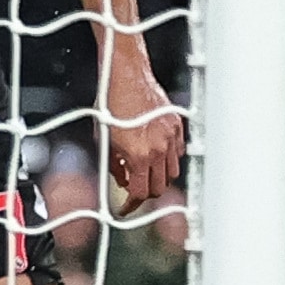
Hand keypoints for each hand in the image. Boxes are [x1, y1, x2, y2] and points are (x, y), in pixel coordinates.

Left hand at [103, 57, 184, 202]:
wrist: (125, 76)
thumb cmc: (111, 102)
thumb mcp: (104, 140)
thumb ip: (115, 166)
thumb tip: (121, 180)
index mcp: (138, 155)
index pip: (139, 193)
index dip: (131, 204)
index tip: (126, 207)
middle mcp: (158, 149)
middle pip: (159, 188)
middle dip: (146, 193)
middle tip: (136, 190)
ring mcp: (170, 137)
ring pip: (173, 173)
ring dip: (160, 177)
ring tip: (147, 172)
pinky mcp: (177, 126)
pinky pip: (179, 153)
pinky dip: (170, 159)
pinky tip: (158, 154)